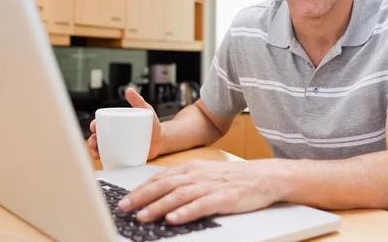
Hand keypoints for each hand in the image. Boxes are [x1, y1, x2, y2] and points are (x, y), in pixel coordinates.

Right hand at [87, 88, 162, 160]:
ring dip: (96, 152)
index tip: (94, 128)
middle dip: (92, 141)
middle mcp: (115, 136)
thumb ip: (138, 101)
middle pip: (99, 138)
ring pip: (102, 150)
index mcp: (117, 124)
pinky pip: (111, 160)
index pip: (101, 124)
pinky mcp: (122, 157)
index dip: (94, 126)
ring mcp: (118, 147)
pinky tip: (103, 164)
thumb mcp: (146, 111)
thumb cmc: (152, 124)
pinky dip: (105, 162)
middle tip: (93, 144)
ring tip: (97, 155)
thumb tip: (130, 90)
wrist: (162, 140)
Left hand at [117, 160, 284, 224]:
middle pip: (163, 185)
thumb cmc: (232, 178)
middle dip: (141, 197)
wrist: (263, 176)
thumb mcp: (204, 174)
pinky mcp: (222, 198)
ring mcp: (209, 186)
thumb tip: (160, 196)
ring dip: (158, 206)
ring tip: (142, 216)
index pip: (160, 178)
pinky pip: (200, 206)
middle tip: (124, 208)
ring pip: (178, 195)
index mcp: (190, 169)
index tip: (124, 199)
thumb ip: (184, 182)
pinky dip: (184, 212)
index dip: (140, 188)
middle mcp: (196, 175)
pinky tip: (173, 219)